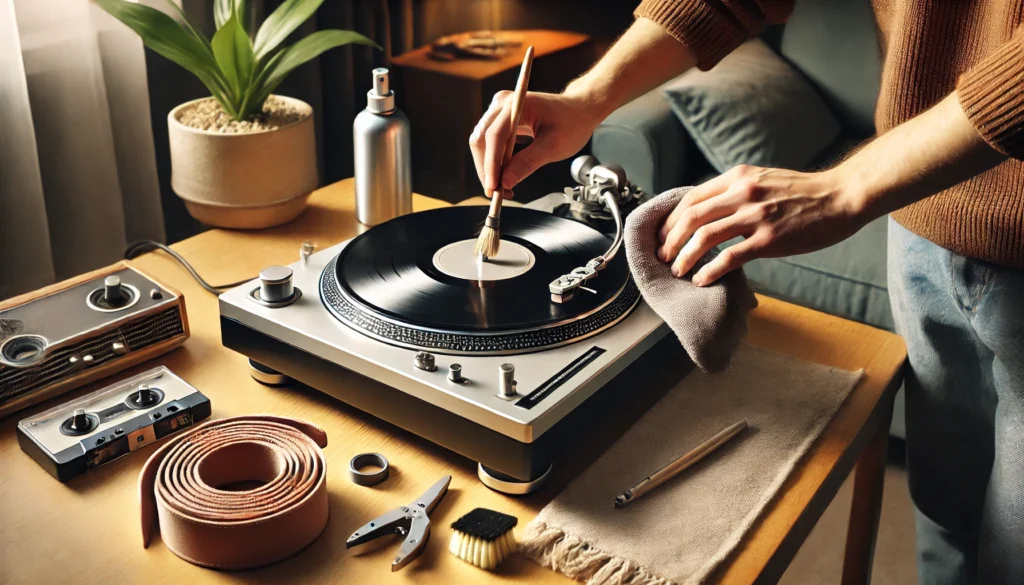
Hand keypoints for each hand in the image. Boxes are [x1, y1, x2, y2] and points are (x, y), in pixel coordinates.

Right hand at [469, 90, 603, 197]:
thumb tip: (505, 182)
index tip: (493, 187)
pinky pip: (489, 143)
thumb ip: (528, 163)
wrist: (579, 110)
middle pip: (482, 140)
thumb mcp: (554, 146)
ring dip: (489, 168)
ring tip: (503, 189)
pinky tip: (504, 177)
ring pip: (481, 144)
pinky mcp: (500, 120)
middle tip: (498, 194)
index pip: (495, 136)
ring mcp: (499, 111)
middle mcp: (502, 103)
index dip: (491, 164)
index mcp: (517, 104)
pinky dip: (494, 162)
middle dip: (487, 169)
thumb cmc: (571, 123)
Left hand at [657, 165, 868, 285]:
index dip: (671, 220)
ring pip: (704, 236)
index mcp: (738, 177)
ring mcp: (756, 216)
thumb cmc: (803, 192)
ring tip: (678, 270)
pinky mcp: (770, 239)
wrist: (841, 196)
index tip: (663, 236)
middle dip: (670, 240)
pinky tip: (702, 279)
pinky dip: (709, 270)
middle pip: (691, 217)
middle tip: (663, 257)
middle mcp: (743, 192)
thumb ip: (735, 190)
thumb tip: (708, 210)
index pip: (691, 198)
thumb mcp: (763, 179)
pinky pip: (730, 257)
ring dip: (684, 256)